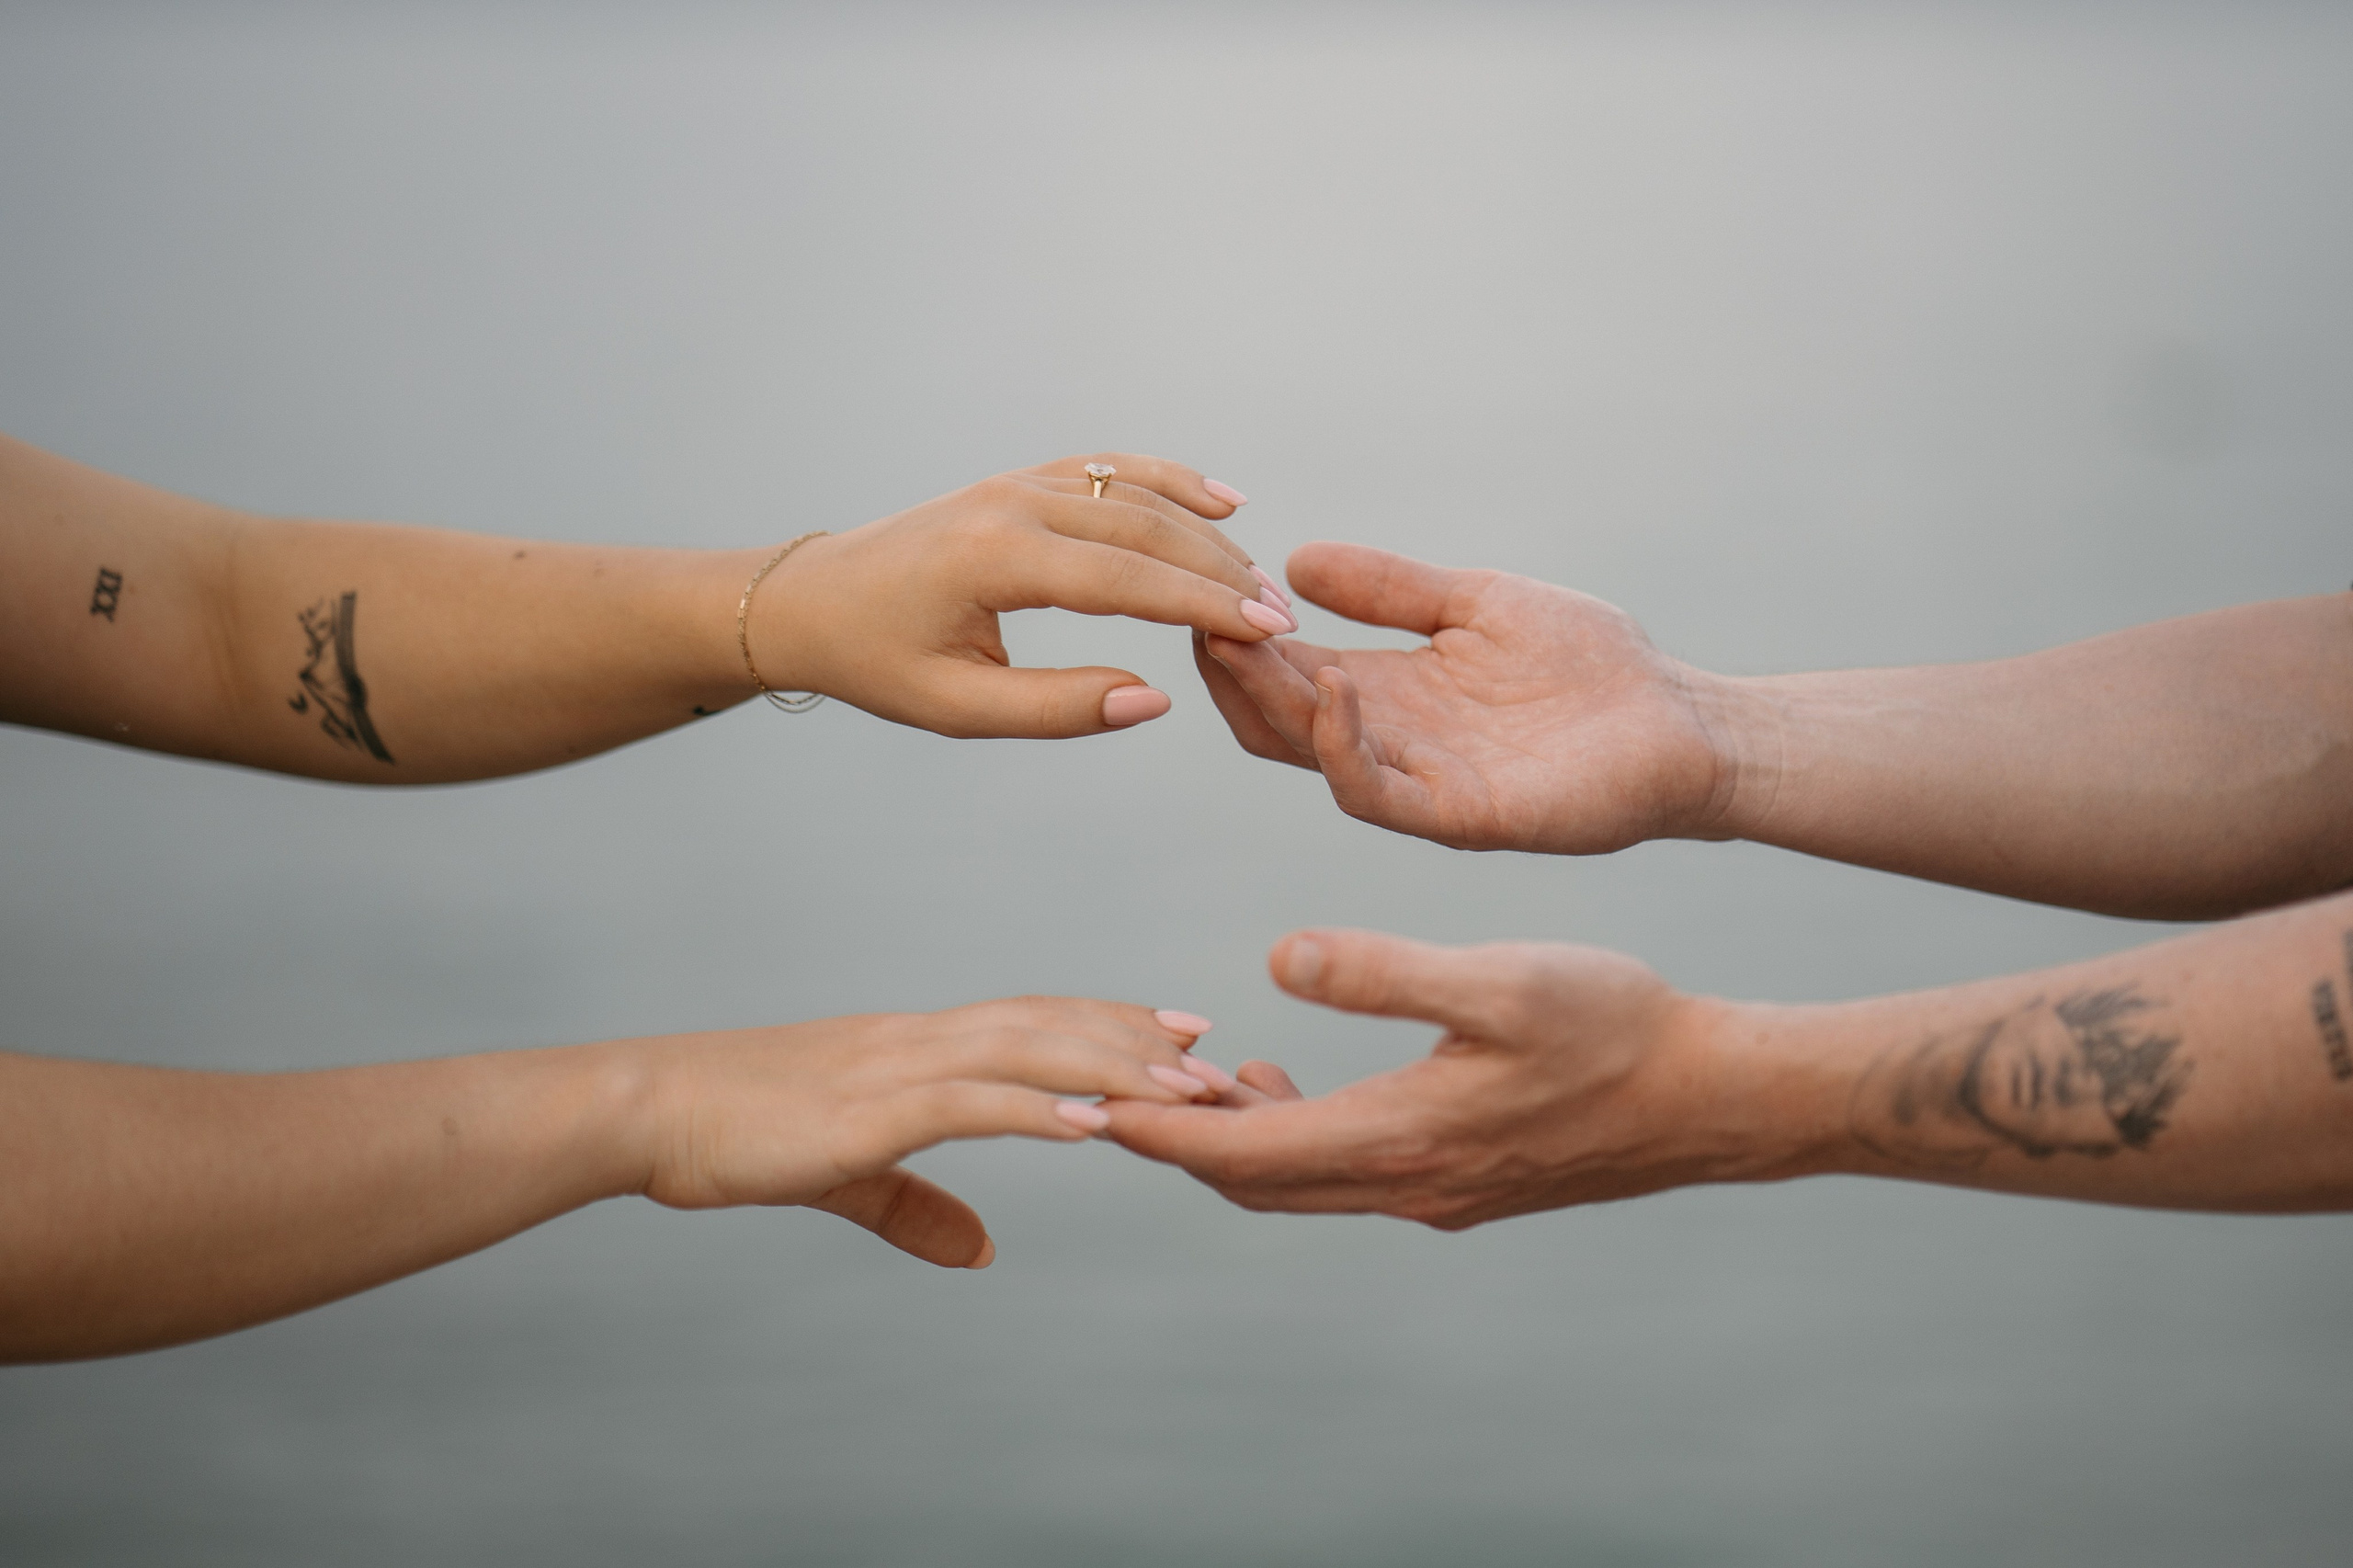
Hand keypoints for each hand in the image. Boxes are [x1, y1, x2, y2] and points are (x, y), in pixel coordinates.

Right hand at [626, 997, 1216, 1265]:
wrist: (647, 1109)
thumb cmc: (730, 1131)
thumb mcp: (842, 1173)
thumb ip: (914, 1208)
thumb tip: (980, 1252)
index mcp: (911, 1047)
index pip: (1030, 1020)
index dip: (1108, 1022)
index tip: (1179, 1030)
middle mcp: (916, 1041)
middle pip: (1048, 1025)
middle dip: (1135, 1040)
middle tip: (1215, 1057)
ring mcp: (894, 1068)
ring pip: (1025, 1052)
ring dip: (1111, 1068)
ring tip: (1183, 1089)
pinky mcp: (868, 1110)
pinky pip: (970, 1102)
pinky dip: (1038, 1108)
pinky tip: (1093, 1122)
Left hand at [753, 454, 1295, 738]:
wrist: (809, 599)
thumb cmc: (876, 661)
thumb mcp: (957, 708)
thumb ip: (1057, 709)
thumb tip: (1153, 699)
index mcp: (994, 558)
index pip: (1124, 579)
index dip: (1202, 606)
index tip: (1267, 632)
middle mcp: (1012, 503)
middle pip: (1144, 527)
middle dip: (1220, 574)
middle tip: (1282, 620)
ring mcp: (1018, 482)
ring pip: (1134, 493)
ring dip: (1204, 535)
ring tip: (1261, 580)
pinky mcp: (1022, 480)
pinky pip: (1109, 471)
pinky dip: (1169, 481)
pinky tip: (1223, 503)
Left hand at [1102, 930, 1798, 1228]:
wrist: (1714, 1098)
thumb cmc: (1616, 1028)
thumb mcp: (1497, 981)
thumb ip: (1383, 972)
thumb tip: (1277, 961)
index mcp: (1400, 1138)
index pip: (1241, 1156)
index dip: (1154, 1133)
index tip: (1082, 1106)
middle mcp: (1406, 1185)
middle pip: (1254, 1184)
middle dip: (1176, 1141)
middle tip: (1109, 1091)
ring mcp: (1436, 1193)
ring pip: (1300, 1182)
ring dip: (1235, 1138)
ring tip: (1189, 1074)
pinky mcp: (1463, 1183)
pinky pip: (1345, 1173)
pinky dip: (1293, 1136)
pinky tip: (1284, 1078)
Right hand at [1195, 542, 1740, 851]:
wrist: (1681, 720)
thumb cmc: (1590, 664)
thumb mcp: (1475, 603)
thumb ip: (1392, 589)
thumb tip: (1295, 559)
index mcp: (1386, 695)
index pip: (1281, 674)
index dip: (1240, 632)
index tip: (1208, 578)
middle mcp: (1389, 745)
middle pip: (1272, 720)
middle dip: (1232, 667)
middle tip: (1203, 609)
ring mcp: (1420, 787)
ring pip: (1309, 756)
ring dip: (1270, 698)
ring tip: (1247, 639)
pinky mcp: (1461, 818)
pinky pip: (1376, 794)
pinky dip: (1341, 744)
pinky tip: (1333, 685)